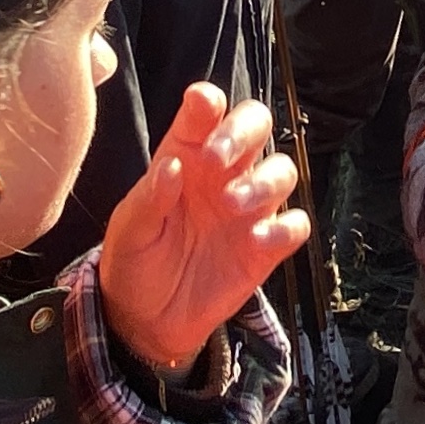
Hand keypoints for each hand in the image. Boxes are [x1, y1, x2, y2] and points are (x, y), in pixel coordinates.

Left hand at [98, 85, 308, 379]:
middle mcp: (223, 174)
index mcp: (185, 155)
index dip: (209, 102)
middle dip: (243, 131)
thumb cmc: (134, 261)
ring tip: (231, 205)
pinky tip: (256, 241)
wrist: (146, 321)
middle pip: (256, 126)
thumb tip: (173, 165)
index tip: (202, 106)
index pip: (206, 112)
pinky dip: (283, 228)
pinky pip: (294, 225)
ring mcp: (249, 209)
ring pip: (282, 170)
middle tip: (216, 157)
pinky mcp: (266, 248)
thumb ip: (149, 197)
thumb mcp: (129, 230)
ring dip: (262, 182)